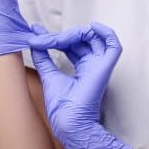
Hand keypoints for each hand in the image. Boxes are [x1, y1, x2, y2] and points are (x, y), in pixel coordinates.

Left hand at [28, 21, 132, 148]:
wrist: (67, 121)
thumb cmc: (60, 106)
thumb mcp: (48, 75)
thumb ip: (43, 57)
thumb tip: (35, 41)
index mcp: (81, 69)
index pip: (71, 45)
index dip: (55, 36)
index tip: (36, 30)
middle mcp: (92, 66)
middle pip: (80, 40)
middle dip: (61, 36)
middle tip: (42, 38)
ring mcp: (99, 66)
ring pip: (94, 39)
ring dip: (76, 33)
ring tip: (58, 38)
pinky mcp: (105, 67)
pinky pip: (113, 46)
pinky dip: (106, 33)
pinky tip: (93, 27)